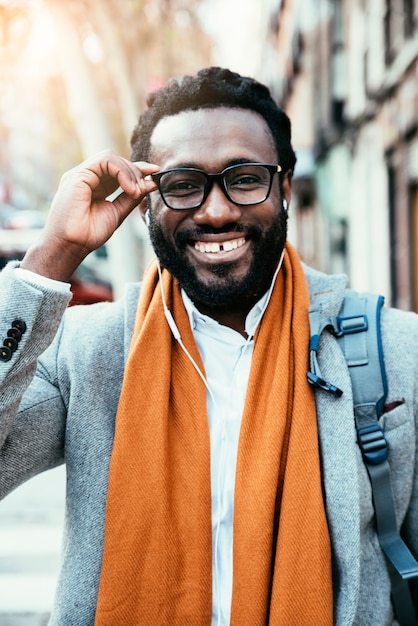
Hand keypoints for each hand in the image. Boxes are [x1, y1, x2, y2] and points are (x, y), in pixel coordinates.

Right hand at [21, 151, 158, 281]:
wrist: (71, 245)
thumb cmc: (89, 234)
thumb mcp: (117, 213)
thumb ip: (131, 198)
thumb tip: (151, 183)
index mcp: (94, 185)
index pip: (117, 169)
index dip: (137, 169)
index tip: (155, 172)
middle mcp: (87, 177)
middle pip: (116, 161)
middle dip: (136, 171)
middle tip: (146, 187)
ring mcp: (81, 175)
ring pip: (111, 157)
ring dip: (129, 172)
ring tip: (135, 191)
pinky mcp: (78, 175)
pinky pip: (105, 161)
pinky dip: (121, 171)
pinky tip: (128, 188)